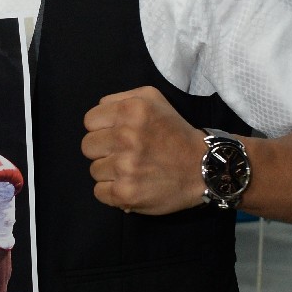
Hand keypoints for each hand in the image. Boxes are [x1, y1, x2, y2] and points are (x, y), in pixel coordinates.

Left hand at [81, 87, 205, 214]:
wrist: (203, 167)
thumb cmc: (174, 131)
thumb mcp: (152, 98)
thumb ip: (120, 99)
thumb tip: (98, 114)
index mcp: (131, 110)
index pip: (90, 121)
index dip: (102, 128)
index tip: (117, 134)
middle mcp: (126, 136)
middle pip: (87, 146)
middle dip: (103, 150)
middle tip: (125, 153)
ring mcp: (125, 167)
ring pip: (94, 170)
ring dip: (110, 172)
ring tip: (132, 170)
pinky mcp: (126, 193)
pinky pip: (99, 192)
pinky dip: (112, 192)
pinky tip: (130, 185)